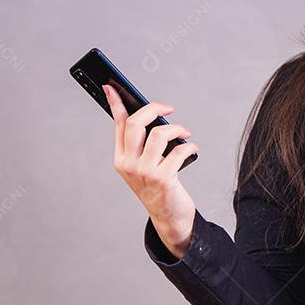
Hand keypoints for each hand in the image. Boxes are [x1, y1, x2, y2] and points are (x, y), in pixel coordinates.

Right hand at [105, 84, 198, 258]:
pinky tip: (192, 148)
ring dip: (177, 129)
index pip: (118, 125)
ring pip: (159, 134)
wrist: (169, 217)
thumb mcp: (145, 165)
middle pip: (136, 124)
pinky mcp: (163, 179)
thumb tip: (153, 115)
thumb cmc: (159, 187)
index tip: (112, 87)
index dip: (116, 104)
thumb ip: (143, 144)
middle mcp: (129, 165)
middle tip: (168, 108)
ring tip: (185, 133)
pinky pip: (178, 150)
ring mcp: (145, 172)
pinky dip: (189, 146)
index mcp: (121, 159)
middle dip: (154, 109)